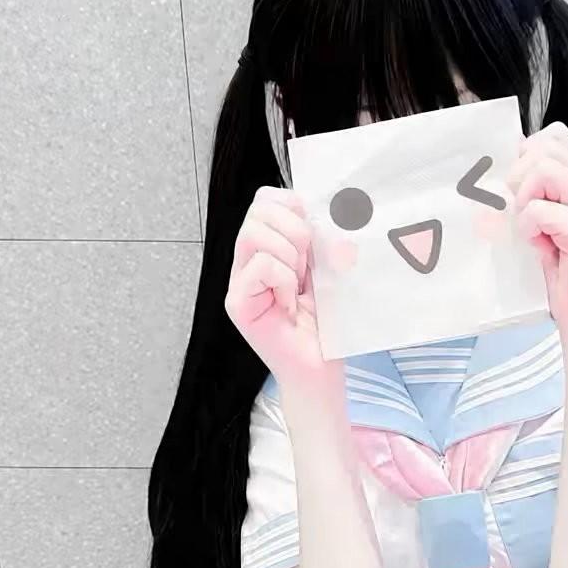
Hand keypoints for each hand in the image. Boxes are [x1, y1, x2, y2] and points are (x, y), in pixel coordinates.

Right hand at [224, 188, 331, 384]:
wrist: (322, 368)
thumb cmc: (326, 324)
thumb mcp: (330, 269)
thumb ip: (324, 239)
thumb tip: (330, 212)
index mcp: (269, 247)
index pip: (266, 199)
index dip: (291, 205)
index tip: (314, 234)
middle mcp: (248, 260)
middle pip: (257, 209)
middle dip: (294, 230)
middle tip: (307, 266)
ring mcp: (239, 282)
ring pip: (254, 233)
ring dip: (289, 254)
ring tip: (299, 285)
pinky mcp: (237, 303)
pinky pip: (260, 265)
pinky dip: (283, 279)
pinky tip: (290, 302)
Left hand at [510, 123, 567, 347]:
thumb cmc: (567, 278)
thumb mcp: (547, 225)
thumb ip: (537, 192)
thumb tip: (507, 156)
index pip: (557, 136)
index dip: (528, 153)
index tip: (519, 189)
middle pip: (548, 146)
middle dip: (520, 174)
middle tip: (521, 211)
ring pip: (544, 168)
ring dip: (524, 198)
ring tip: (531, 228)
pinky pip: (539, 210)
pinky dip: (528, 227)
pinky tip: (539, 246)